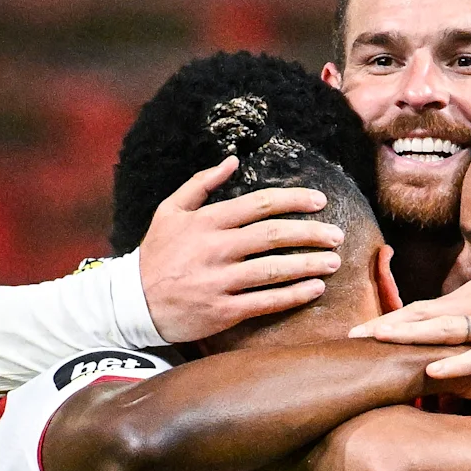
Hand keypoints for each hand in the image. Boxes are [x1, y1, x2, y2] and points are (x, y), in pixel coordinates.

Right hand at [139, 156, 344, 343]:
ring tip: (334, 261)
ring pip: (273, 270)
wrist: (132, 302)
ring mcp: (219, 281)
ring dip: (308, 264)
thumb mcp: (170, 210)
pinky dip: (292, 295)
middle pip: (273, 235)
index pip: (259, 204)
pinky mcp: (222, 311)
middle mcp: (215, 249)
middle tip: (337, 234)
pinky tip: (314, 288)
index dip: (294, 200)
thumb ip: (202, 183)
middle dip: (310, 233)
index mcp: (206, 221)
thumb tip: (233, 160)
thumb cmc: (156, 254)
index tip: (320, 201)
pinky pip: (265, 302)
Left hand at [351, 271, 470, 381]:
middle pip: (424, 316)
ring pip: (446, 330)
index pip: (423, 307)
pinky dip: (457, 363)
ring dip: (411, 335)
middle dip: (387, 326)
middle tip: (353, 336)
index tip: (360, 328)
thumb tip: (449, 309)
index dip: (391, 317)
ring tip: (380, 342)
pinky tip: (433, 369)